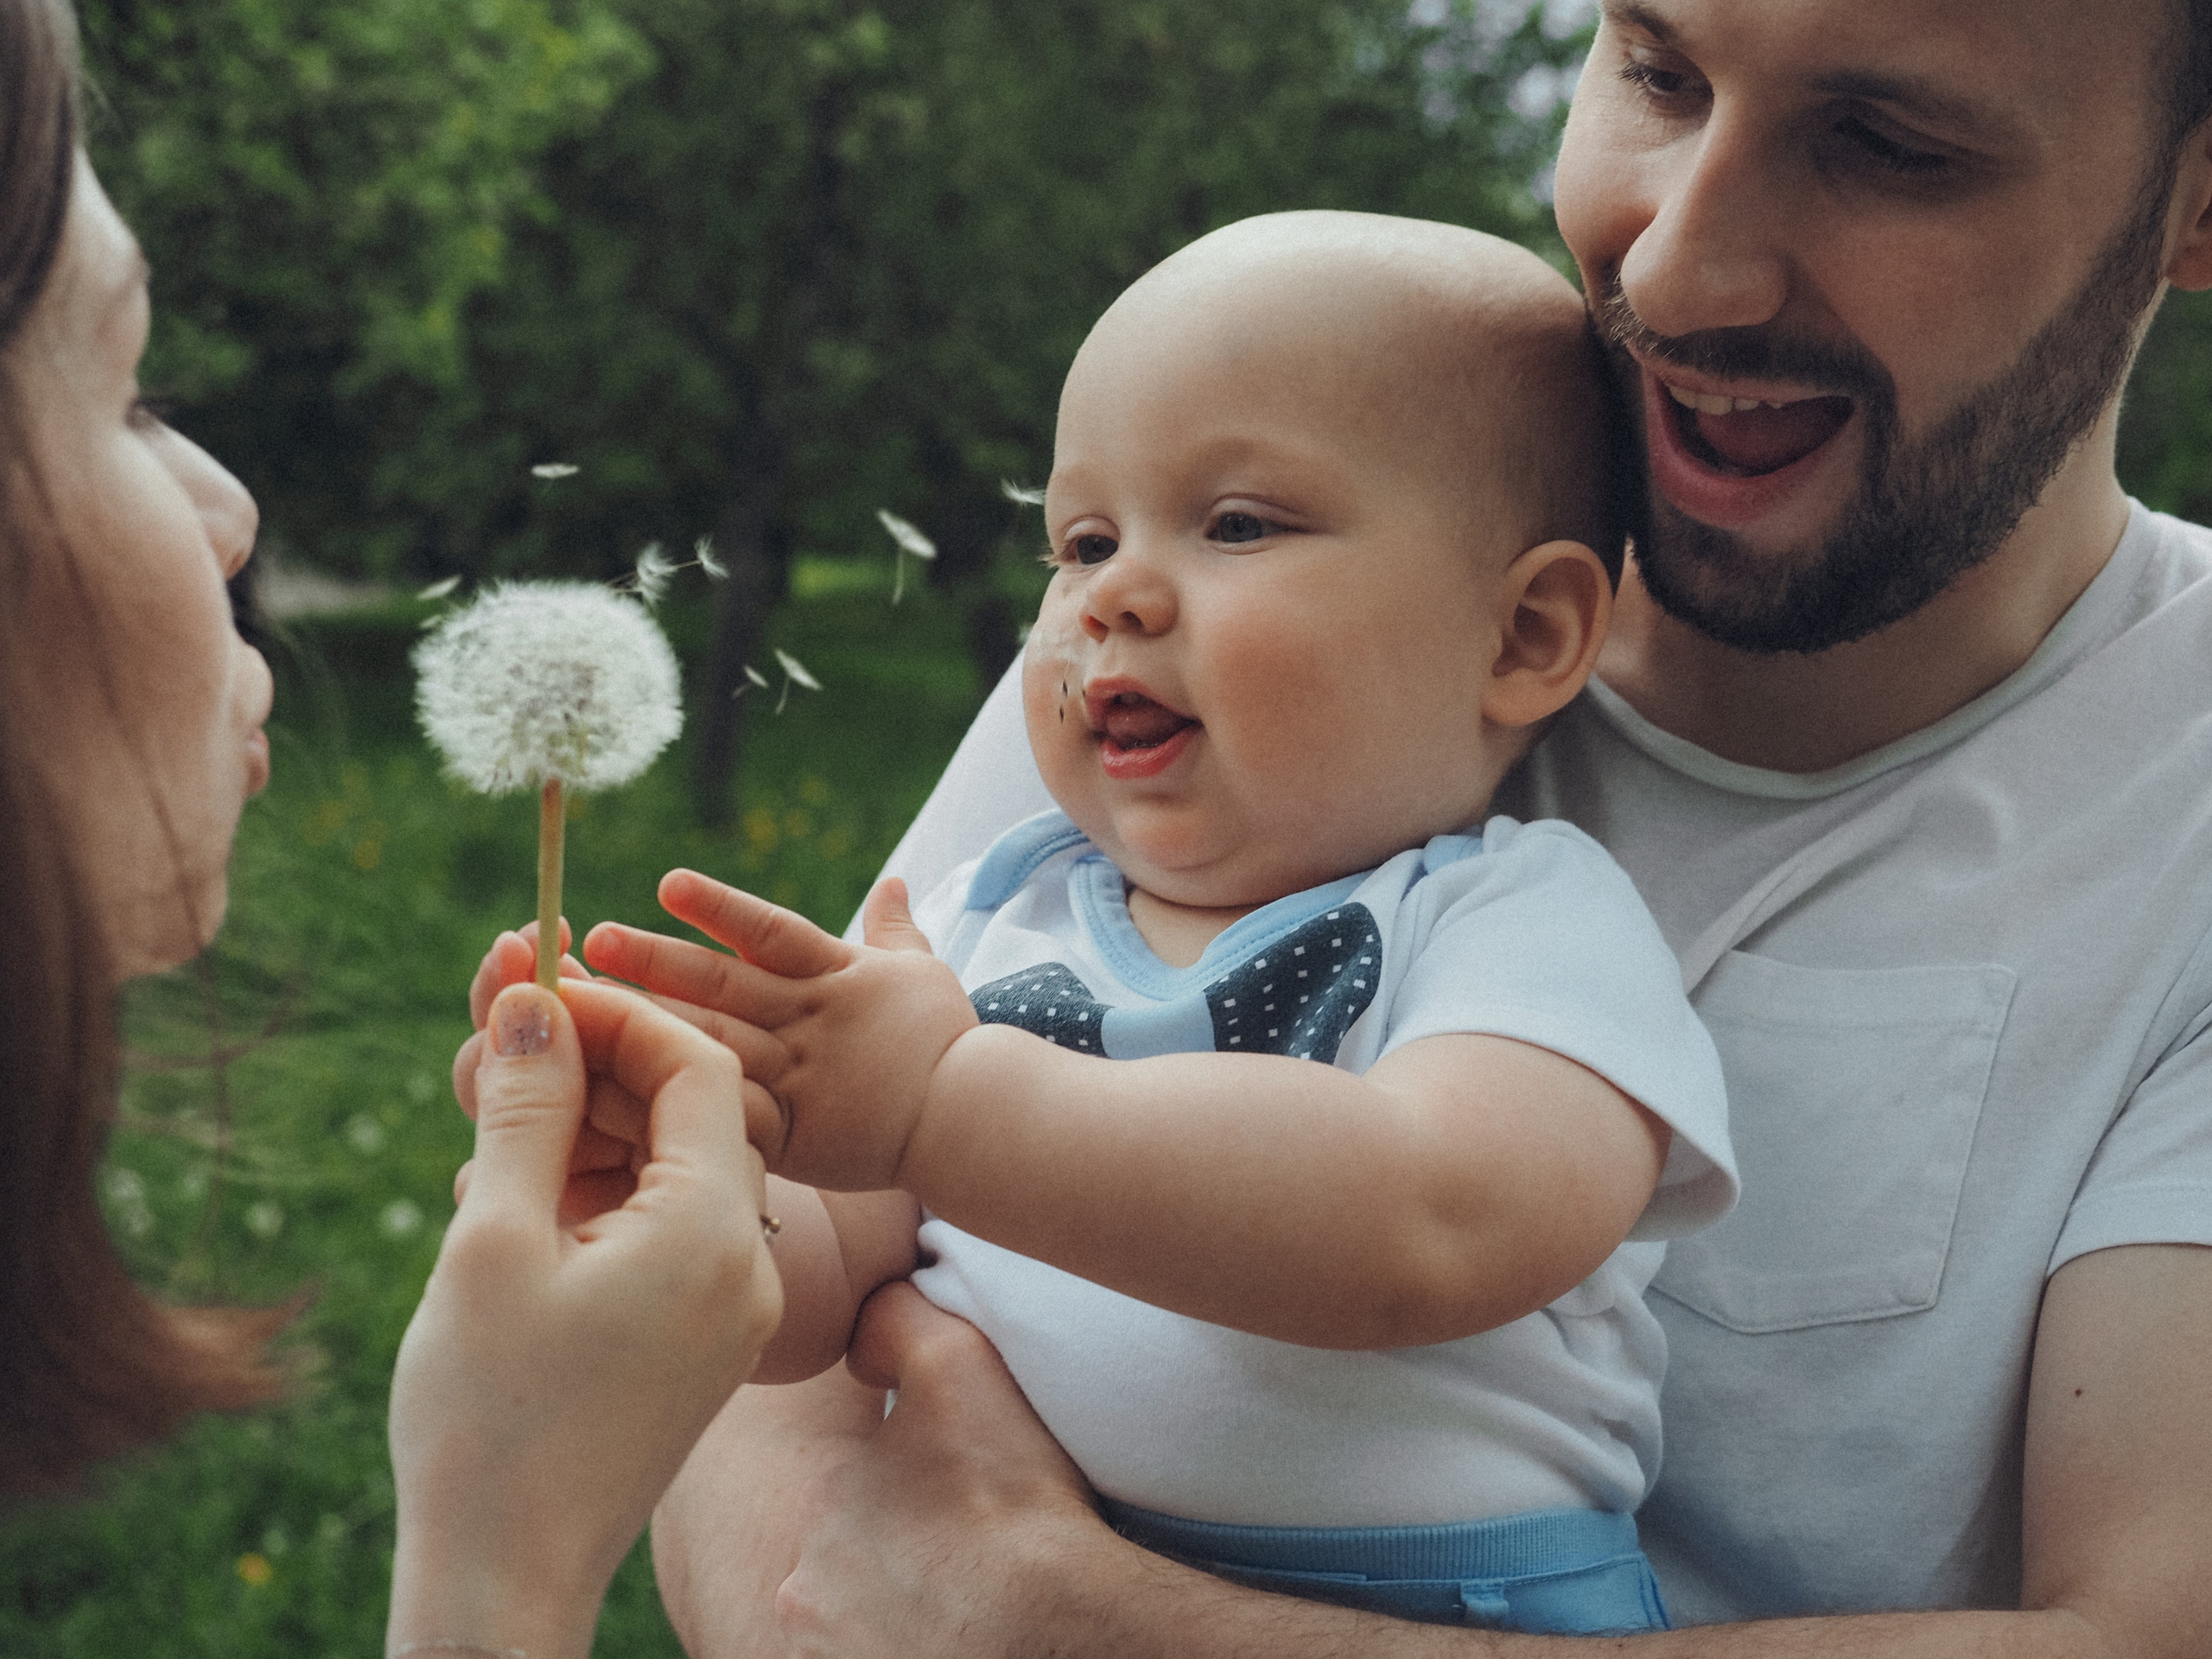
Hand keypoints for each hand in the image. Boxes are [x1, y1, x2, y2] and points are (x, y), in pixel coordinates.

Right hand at [389, 979, 782, 1658]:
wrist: (502, 1580)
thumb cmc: (488, 1419)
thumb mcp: (493, 1240)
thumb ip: (526, 1108)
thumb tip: (533, 997)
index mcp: (714, 1229)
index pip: (696, 1067)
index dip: (614, 1011)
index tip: (530, 982)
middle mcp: (741, 1261)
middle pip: (677, 1112)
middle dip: (582, 1058)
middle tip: (486, 1017)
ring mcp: (721, 1303)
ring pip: (656, 1168)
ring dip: (572, 1121)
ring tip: (474, 1087)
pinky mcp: (688, 1336)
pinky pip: (649, 1226)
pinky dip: (583, 1188)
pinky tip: (498, 1171)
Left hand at [587, 871, 979, 1190]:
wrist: (972, 1118)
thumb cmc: (945, 1040)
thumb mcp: (922, 972)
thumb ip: (894, 928)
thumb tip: (893, 880)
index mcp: (835, 977)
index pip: (769, 933)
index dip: (718, 909)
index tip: (668, 883)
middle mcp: (809, 1022)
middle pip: (723, 987)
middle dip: (655, 962)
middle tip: (594, 940)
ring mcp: (797, 1079)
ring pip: (713, 1046)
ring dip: (649, 1024)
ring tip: (590, 1007)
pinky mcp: (790, 1134)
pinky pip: (726, 1120)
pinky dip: (674, 1112)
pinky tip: (620, 1102)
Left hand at [774, 1283, 1112, 1658]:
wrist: (1050, 1628)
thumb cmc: (1008, 1498)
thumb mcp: (955, 1360)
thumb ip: (895, 1317)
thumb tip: (865, 1321)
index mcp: (825, 1502)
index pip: (863, 1479)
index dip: (919, 1477)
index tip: (966, 1486)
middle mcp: (806, 1588)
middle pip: (861, 1553)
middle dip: (905, 1546)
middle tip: (972, 1542)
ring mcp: (831, 1654)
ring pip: (870, 1617)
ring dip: (910, 1603)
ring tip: (975, 1592)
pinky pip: (880, 1657)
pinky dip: (916, 1647)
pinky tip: (962, 1633)